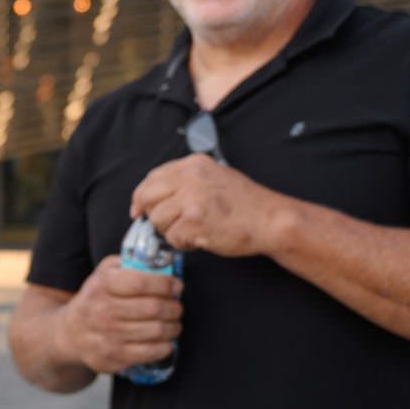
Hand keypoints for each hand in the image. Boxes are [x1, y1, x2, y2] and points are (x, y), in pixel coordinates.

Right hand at [56, 255, 181, 374]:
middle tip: (177, 307)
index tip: (176, 286)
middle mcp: (102, 310)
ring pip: (156, 331)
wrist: (71, 333)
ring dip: (173, 326)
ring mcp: (107, 335)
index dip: (165, 284)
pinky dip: (165, 346)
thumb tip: (165, 262)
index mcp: (103, 284)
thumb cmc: (97, 298)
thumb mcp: (105, 272)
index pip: (141, 282)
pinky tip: (166, 341)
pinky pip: (150, 352)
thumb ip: (131, 263)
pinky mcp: (113, 357)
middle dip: (174, 307)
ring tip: (174, 323)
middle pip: (153, 308)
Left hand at [131, 154, 285, 256]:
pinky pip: (172, 238)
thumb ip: (187, 181)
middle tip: (165, 224)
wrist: (270, 220)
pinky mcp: (194, 222)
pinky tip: (201, 238)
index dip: (142, 196)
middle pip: (148, 197)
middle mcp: (190, 178)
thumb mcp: (216, 176)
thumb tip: (157, 195)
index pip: (152, 177)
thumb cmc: (247, 204)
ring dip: (171, 231)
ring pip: (158, 220)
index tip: (139, 209)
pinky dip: (184, 243)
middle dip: (152, 214)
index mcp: (194, 164)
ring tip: (193, 230)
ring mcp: (191, 200)